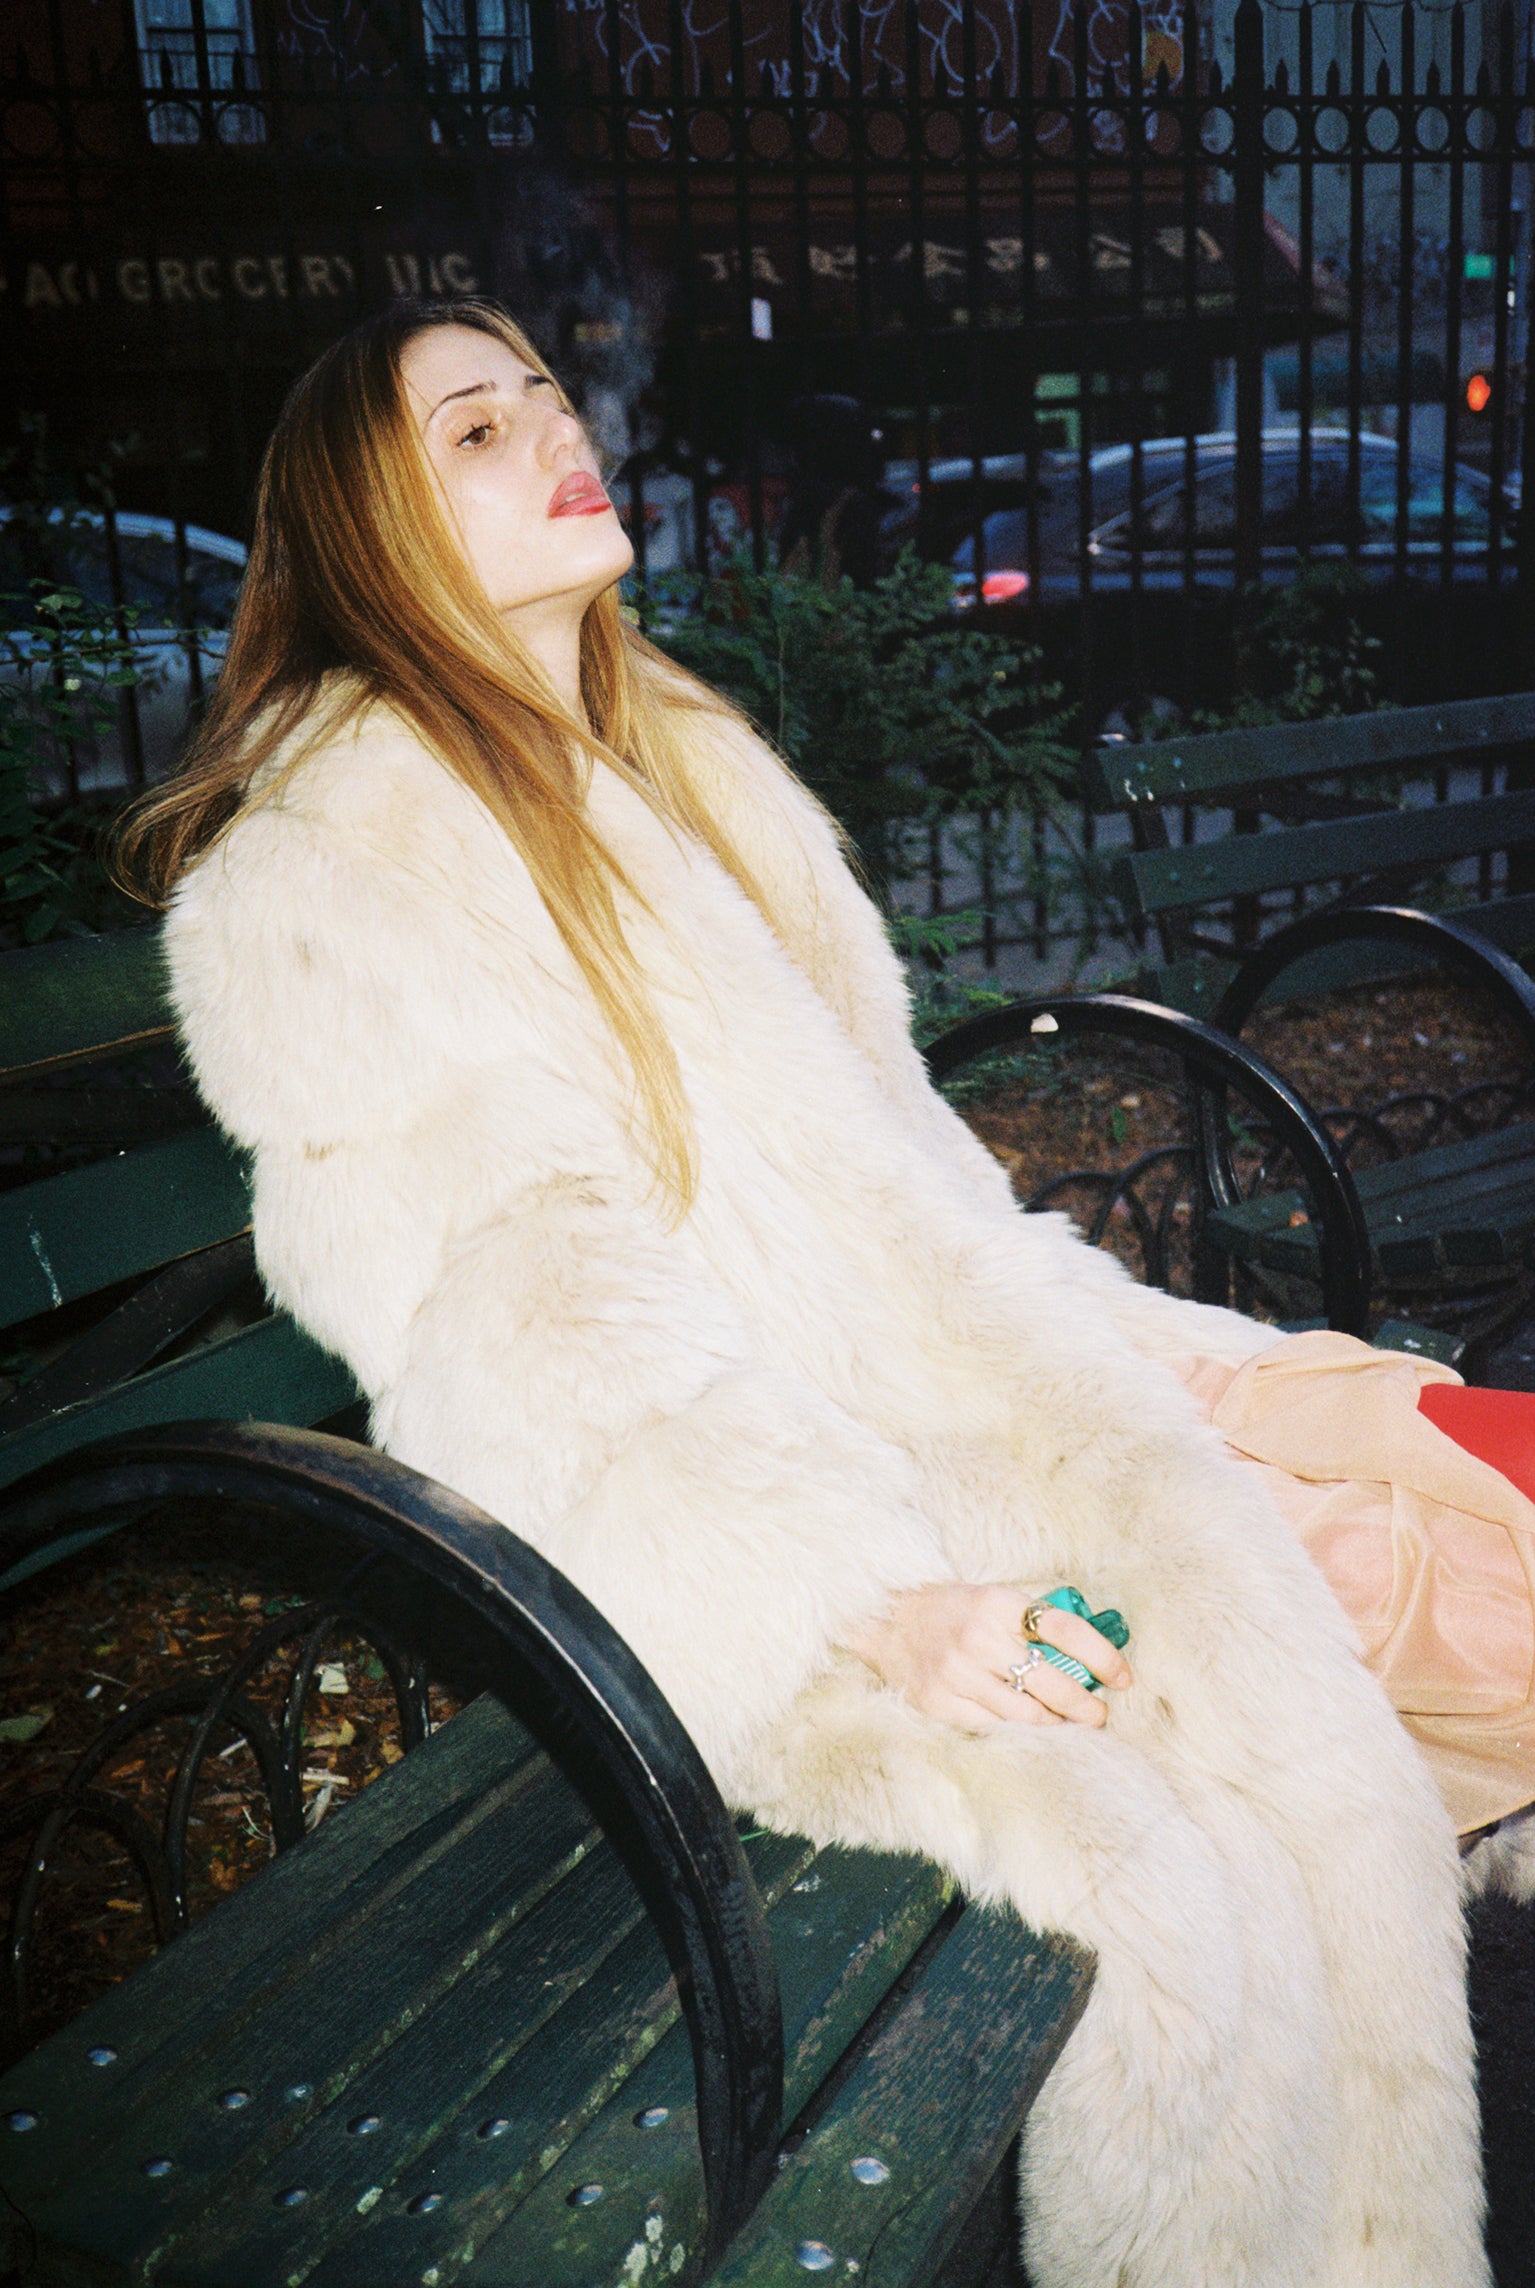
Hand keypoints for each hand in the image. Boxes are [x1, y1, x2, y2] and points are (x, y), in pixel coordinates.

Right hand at [845, 1582, 1131, 1731]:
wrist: (886, 1621)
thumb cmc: (950, 1610)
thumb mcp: (992, 1598)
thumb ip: (1033, 1622)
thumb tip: (1088, 1656)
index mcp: (998, 1603)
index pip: (1066, 1631)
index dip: (1102, 1656)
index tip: (1123, 1677)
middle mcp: (978, 1637)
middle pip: (1051, 1681)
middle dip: (1086, 1706)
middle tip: (1099, 1715)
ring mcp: (957, 1673)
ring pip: (1026, 1714)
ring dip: (1057, 1725)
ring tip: (1071, 1726)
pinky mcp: (940, 1703)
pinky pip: (994, 1728)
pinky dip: (1019, 1733)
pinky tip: (1032, 1730)